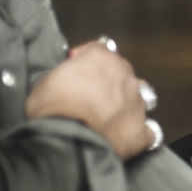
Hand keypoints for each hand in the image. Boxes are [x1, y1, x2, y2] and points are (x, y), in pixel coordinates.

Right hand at [25, 39, 154, 159]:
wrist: (66, 139)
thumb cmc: (52, 109)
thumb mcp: (44, 82)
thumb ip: (62, 75)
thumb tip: (63, 81)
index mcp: (102, 59)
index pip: (100, 50)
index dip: (87, 61)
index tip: (76, 69)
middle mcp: (125, 76)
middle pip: (122, 73)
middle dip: (108, 82)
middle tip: (90, 97)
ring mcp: (137, 102)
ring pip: (138, 98)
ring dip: (125, 104)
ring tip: (108, 118)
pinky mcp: (141, 131)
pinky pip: (147, 130)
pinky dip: (137, 132)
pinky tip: (124, 137)